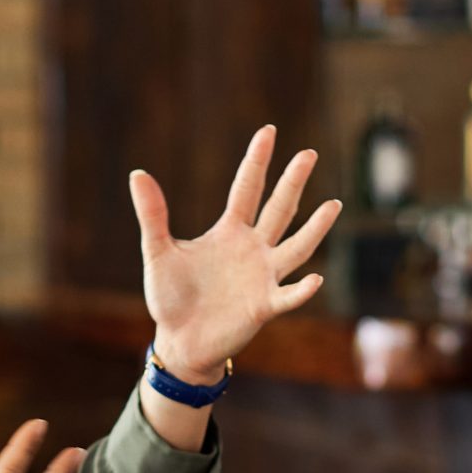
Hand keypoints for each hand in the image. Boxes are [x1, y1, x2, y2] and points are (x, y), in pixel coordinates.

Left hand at [133, 126, 342, 381]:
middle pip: (278, 209)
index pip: (246, 189)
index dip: (257, 161)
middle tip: (309, 153)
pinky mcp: (264, 306)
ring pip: (297, 247)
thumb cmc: (171, 297)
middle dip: (293, 182)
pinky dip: (302, 290)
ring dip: (315, 228)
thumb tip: (138, 173)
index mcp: (228, 232)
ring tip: (334, 205)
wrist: (179, 341)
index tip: (268, 131)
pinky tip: (315, 280)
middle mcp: (252, 249)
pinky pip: (288, 296)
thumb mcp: (158, 252)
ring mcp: (263, 276)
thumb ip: (153, 215)